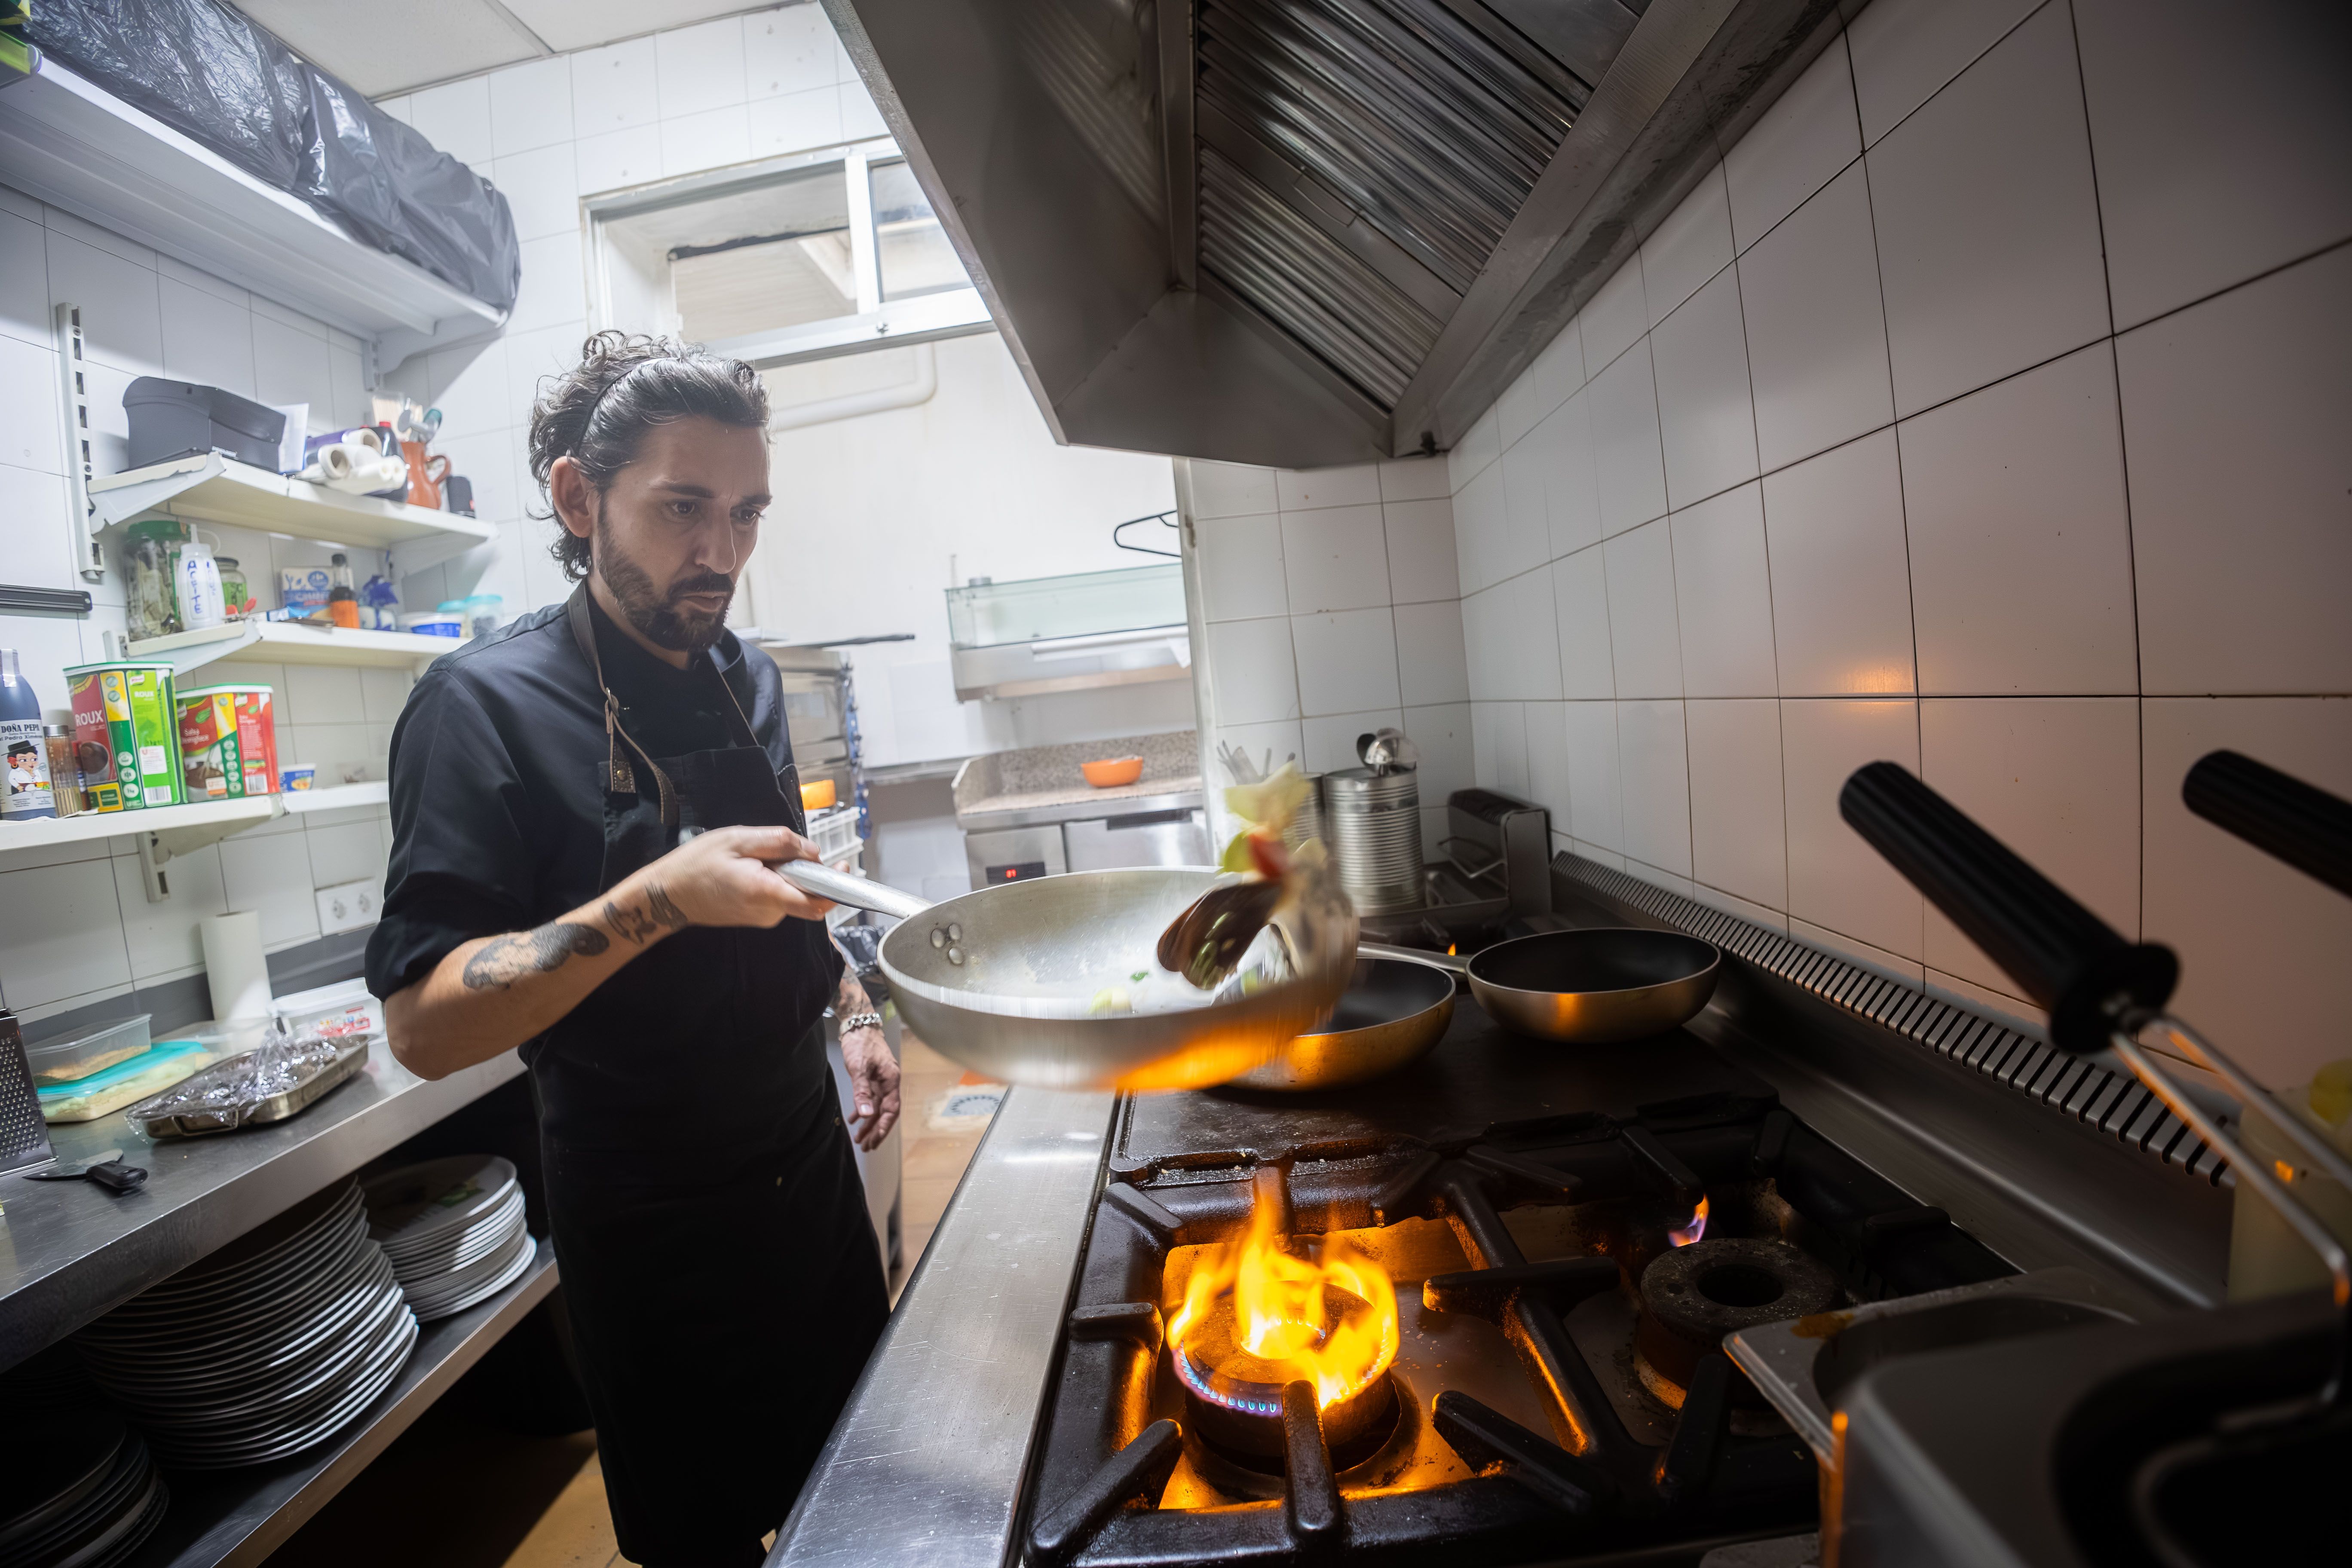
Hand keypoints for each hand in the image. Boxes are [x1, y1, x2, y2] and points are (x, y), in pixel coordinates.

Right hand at [634, 825, 834, 929]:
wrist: (667, 896)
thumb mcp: (738, 839)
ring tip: (753, 857)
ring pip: (791, 893)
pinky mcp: (756, 917)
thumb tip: (813, 851)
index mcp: (766, 893)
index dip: (836, 887)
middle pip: (806, 894)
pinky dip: (773, 880)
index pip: (815, 903)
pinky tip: (749, 868)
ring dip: (785, 873)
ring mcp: (762, 918)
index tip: (843, 866)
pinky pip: (777, 897)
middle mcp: (769, 913)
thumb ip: (780, 843)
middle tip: (780, 850)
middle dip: (804, 870)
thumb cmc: (697, 864)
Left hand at [840, 1022, 899, 1150]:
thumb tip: (866, 1114)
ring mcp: (880, 1081)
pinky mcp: (871, 1078)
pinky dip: (862, 1110)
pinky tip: (854, 1119)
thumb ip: (863, 1091)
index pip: (891, 1109)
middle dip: (875, 1130)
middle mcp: (888, 1082)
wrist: (858, 1025)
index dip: (885, 1126)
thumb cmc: (861, 1043)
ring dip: (868, 1123)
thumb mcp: (859, 1068)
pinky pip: (869, 1099)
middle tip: (866, 1146)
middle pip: (884, 1111)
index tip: (876, 1140)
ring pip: (876, 1107)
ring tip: (859, 1138)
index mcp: (891, 1080)